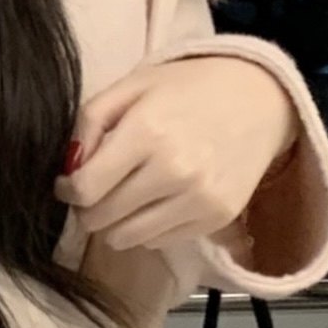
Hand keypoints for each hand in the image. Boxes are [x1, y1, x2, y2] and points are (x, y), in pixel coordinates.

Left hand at [58, 56, 303, 257]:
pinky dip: (147, 228)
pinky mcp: (217, 218)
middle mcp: (174, 171)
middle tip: (96, 191)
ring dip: (115, 224)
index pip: (86, 189)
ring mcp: (199, 199)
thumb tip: (68, 168)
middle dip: (89, 208)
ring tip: (124, 198)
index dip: (67, 190)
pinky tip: (156, 201)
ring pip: (127, 238)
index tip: (69, 183)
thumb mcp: (132, 86)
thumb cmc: (188, 88)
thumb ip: (90, 122)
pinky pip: (160, 241)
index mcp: (146, 132)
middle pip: (102, 218)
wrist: (260, 99)